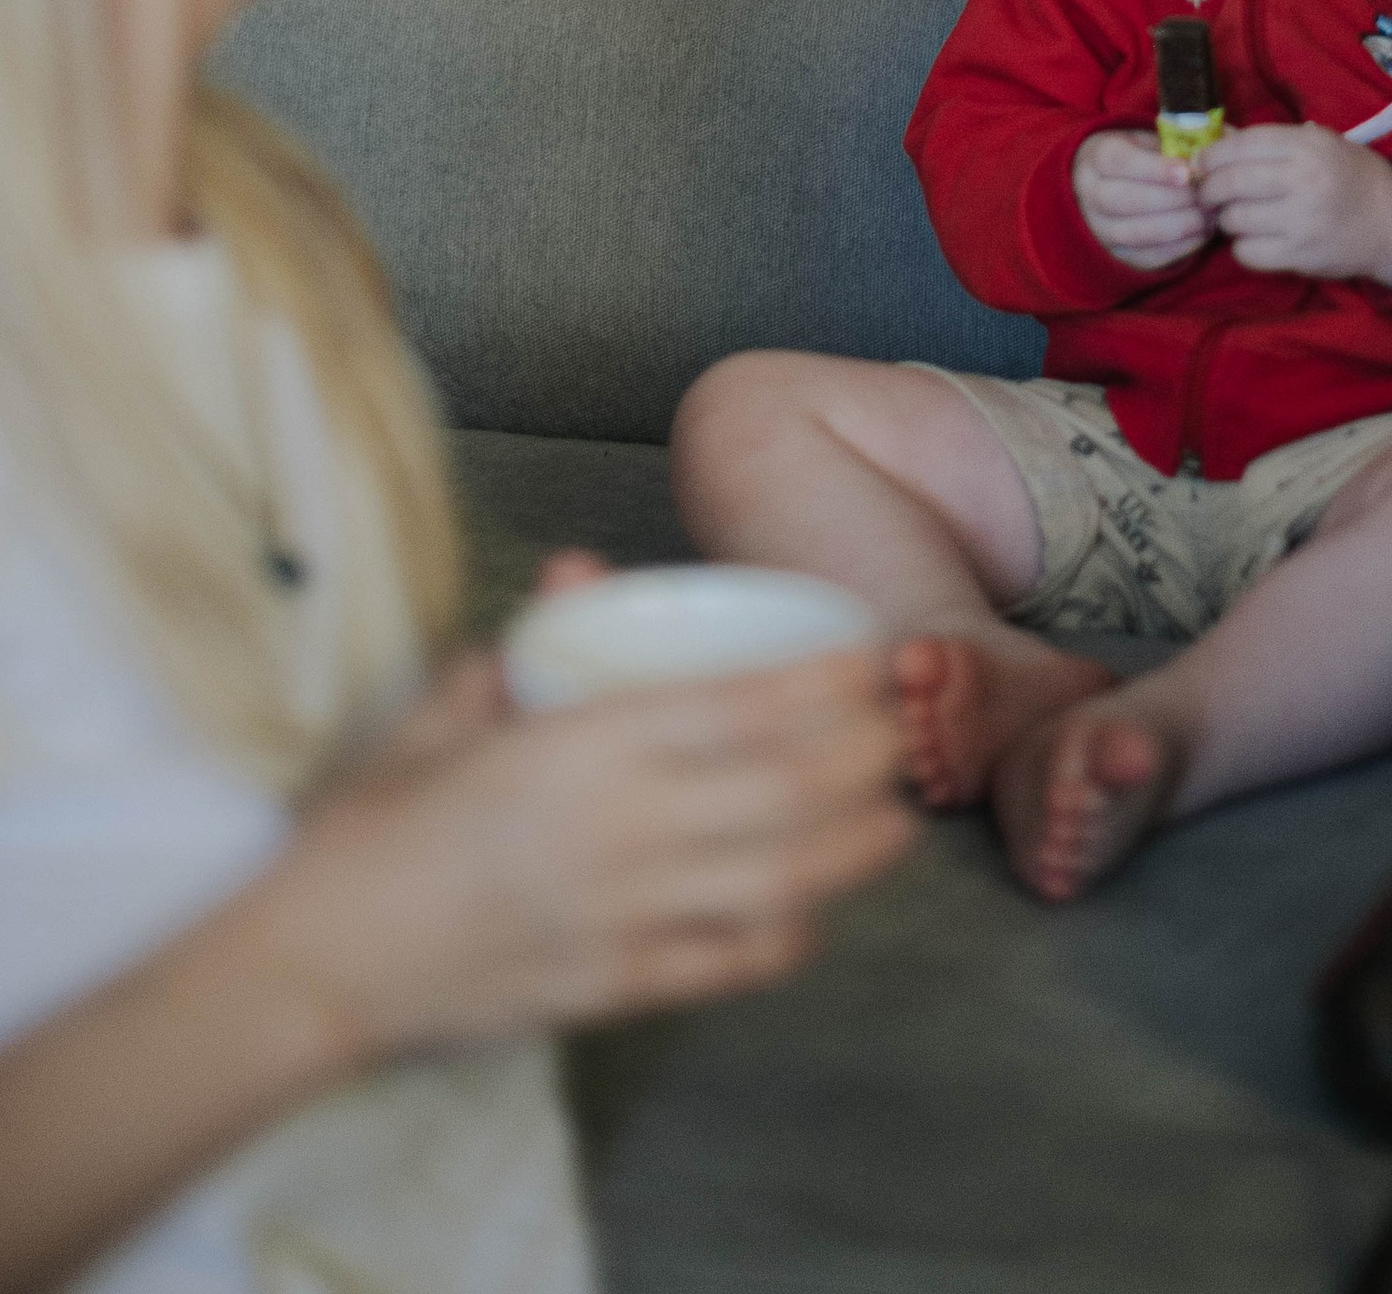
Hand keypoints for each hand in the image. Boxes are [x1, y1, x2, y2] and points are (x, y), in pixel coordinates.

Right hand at [243, 634, 915, 1060]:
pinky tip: (815, 915)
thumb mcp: (442, 713)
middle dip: (862, 761)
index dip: (822, 687)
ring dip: (851, 852)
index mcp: (578, 749)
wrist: (314, 962)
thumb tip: (579, 574)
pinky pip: (723, 966)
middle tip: (902, 734)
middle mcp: (616, 831)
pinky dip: (784, 940)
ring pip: (775, 882)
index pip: (737, 708)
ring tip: (896, 823)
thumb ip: (524, 646)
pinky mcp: (608, 993)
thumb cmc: (375, 826)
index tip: (871, 661)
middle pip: (783, 792)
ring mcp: (619, 919)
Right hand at [1072, 129, 1212, 268]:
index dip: (1155, 169)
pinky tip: (1200, 234)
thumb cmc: (1136, 156)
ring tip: (1207, 216)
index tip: (1186, 172)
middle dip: (1171, 199)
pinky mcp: (1115, 253)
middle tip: (1203, 196)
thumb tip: (1199, 161)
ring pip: (1135, 233)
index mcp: (1095, 157)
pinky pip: (1147, 256)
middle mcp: (1089, 194)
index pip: (1120, 162)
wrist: (1106, 184)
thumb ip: (1166, 147)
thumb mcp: (1145, 140)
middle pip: (1125, 200)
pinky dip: (1178, 248)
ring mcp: (1099, 227)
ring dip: (1178, 226)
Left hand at [1194, 123, 1391, 286]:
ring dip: (1227, 218)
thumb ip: (1269, 142)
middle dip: (1209, 188)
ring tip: (1237, 215)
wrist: (1390, 220)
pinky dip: (1242, 247)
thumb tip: (1215, 142)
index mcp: (1306, 145)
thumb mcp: (1317, 143)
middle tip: (1208, 193)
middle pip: (1230, 181)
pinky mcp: (1299, 255)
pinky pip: (1247, 252)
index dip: (1212, 154)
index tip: (1202, 163)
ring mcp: (1300, 220)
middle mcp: (1302, 179)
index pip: (1240, 145)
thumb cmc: (1347, 175)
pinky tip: (1254, 239)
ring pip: (1234, 218)